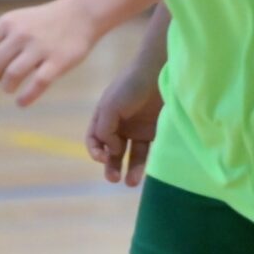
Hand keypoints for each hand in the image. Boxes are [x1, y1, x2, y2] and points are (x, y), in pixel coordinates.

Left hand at [0, 0, 103, 106]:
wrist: (81, 14)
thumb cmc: (44, 22)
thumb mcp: (16, 23)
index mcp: (8, 22)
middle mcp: (22, 33)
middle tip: (2, 79)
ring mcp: (41, 48)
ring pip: (12, 75)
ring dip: (7, 87)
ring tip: (10, 88)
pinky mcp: (58, 62)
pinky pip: (37, 85)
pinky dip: (26, 98)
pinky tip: (21, 102)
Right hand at [85, 59, 164, 185]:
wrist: (159, 71)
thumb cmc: (130, 86)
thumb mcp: (109, 107)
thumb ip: (104, 130)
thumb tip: (112, 150)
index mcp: (104, 116)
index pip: (93, 140)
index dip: (95, 151)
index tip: (103, 157)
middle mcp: (119, 124)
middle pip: (111, 151)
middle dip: (110, 165)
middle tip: (113, 178)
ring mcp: (137, 128)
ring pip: (130, 155)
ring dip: (128, 169)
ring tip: (129, 182)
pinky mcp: (154, 131)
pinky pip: (148, 151)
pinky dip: (144, 164)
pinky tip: (143, 173)